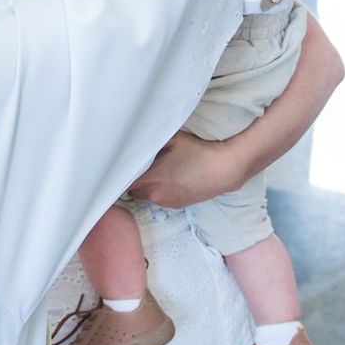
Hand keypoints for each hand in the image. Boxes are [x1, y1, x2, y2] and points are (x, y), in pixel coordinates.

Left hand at [128, 131, 243, 208]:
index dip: (120, 174)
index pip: (123, 182)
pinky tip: (169, 179)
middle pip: (132, 190)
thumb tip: (138, 139)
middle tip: (138, 165)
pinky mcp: (176, 205)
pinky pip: (159, 198)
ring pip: (146, 195)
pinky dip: (159, 190)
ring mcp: (166, 202)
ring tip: (157, 171)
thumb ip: (152, 141)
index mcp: (151, 179)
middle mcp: (155, 194)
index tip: (119, 166)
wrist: (224, 170)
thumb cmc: (199, 152)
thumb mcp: (174, 139)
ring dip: (146, 186)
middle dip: (133, 179)